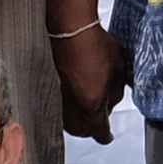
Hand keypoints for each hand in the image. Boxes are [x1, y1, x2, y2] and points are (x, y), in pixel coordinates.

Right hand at [52, 20, 118, 144]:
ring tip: (83, 106)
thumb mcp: (118, 69)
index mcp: (91, 107)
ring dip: (76, 117)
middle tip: (97, 118)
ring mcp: (55, 99)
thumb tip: (109, 100)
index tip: (107, 136)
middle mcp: (70, 109)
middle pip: (81, 130)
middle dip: (90, 127)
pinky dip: (64, 105)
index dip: (105, 135)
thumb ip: (115, 91)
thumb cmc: (93, 44)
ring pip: (66, 120)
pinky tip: (69, 94)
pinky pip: (55, 105)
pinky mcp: (44, 89)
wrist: (66, 27)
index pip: (99, 132)